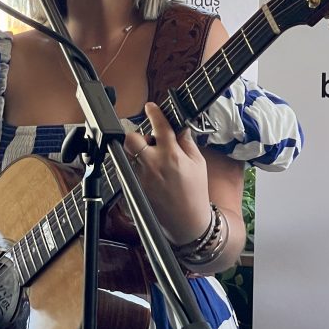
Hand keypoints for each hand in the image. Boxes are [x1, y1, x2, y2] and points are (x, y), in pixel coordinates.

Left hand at [123, 103, 211, 244]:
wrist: (187, 222)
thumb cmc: (196, 192)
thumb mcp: (198, 163)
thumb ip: (186, 143)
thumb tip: (179, 127)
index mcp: (171, 155)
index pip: (159, 126)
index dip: (154, 112)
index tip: (151, 107)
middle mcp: (153, 164)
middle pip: (131, 139)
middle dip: (137, 136)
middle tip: (149, 141)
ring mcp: (141, 177)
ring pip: (131, 155)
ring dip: (140, 154)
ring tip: (155, 163)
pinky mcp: (135, 188)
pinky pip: (132, 170)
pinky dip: (140, 168)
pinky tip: (154, 177)